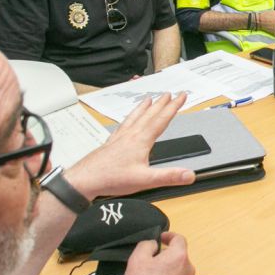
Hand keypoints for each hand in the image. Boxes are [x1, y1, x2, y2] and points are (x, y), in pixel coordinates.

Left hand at [65, 93, 195, 199]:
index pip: (161, 120)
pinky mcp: (112, 143)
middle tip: (170, 94)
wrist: (85, 179)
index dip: (173, 107)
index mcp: (141, 141)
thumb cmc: (111, 178)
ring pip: (135, 117)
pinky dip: (129, 118)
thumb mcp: (145, 180)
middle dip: (161, 103)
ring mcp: (120, 138)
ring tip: (149, 99)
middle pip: (149, 115)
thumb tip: (189, 174)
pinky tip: (128, 120)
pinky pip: (124, 125)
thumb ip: (168, 176)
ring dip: (144, 107)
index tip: (181, 96)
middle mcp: (130, 135)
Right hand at [123, 232, 195, 274]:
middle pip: (178, 255)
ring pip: (177, 269)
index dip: (169, 236)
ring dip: (166, 268)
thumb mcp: (138, 259)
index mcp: (179, 256)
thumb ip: (146, 245)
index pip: (179, 239)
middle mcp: (188, 268)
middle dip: (165, 254)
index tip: (161, 238)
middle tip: (149, 260)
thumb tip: (153, 245)